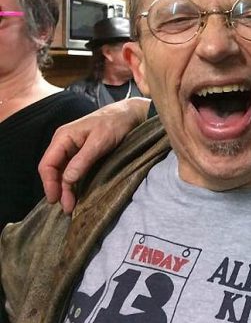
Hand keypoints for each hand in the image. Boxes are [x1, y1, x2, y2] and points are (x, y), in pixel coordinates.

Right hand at [39, 97, 150, 212]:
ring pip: (63, 172)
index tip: (56, 199)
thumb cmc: (115, 123)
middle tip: (67, 208)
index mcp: (63, 137)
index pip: (47, 164)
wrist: (131, 114)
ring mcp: (73, 149)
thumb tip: (68, 180)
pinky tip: (77, 193)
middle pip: (54, 171)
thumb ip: (83, 160)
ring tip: (71, 206)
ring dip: (66, 189)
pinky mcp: (83, 154)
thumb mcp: (100, 141)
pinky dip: (74, 183)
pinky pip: (73, 170)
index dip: (49, 183)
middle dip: (58, 190)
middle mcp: (64, 143)